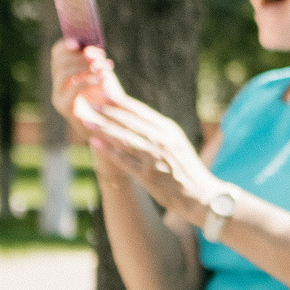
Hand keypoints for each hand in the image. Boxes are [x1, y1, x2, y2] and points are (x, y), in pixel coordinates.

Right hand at [52, 41, 113, 140]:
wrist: (109, 125)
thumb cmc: (107, 98)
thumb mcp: (103, 74)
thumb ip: (96, 61)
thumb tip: (89, 49)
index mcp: (65, 74)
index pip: (57, 53)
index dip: (66, 45)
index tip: (80, 43)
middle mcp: (58, 85)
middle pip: (60, 61)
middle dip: (80, 56)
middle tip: (100, 58)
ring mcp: (59, 97)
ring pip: (64, 73)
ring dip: (85, 67)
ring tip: (103, 68)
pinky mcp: (65, 107)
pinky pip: (73, 89)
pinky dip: (89, 80)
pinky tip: (103, 79)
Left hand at [72, 86, 217, 222]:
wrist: (203, 196)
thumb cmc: (188, 170)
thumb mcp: (177, 144)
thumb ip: (159, 131)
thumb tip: (136, 119)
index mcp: (169, 130)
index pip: (141, 112)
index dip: (121, 102)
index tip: (104, 93)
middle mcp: (162, 141)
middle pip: (130, 122)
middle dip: (108, 112)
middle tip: (89, 103)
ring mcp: (154, 158)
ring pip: (124, 139)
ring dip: (103, 128)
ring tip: (87, 120)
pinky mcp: (148, 176)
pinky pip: (124, 160)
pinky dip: (108, 151)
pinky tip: (95, 143)